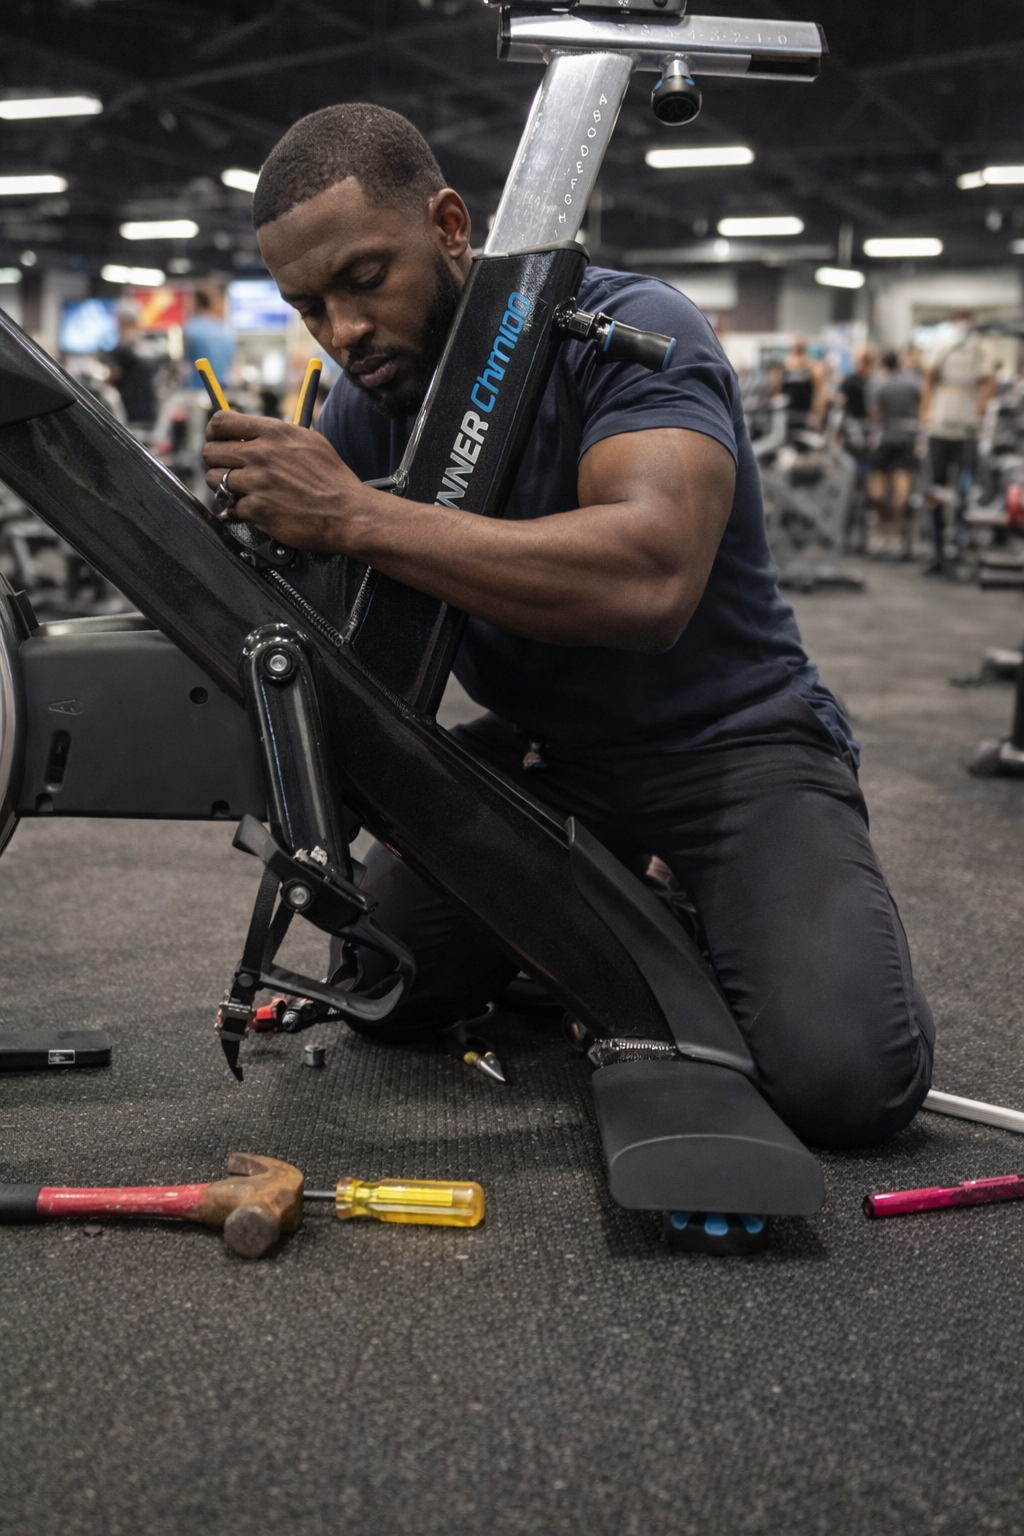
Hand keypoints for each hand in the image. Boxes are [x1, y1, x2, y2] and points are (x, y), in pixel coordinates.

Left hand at [202, 411, 370, 552]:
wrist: (347, 513)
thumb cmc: (332, 478)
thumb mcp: (309, 441)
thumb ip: (277, 434)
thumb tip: (253, 432)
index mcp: (273, 433)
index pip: (222, 422)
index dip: (213, 433)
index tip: (216, 441)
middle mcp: (261, 455)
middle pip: (211, 452)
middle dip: (216, 461)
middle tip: (226, 469)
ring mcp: (257, 483)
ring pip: (215, 480)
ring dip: (224, 487)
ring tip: (241, 491)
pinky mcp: (257, 509)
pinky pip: (232, 507)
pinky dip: (241, 510)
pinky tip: (257, 508)